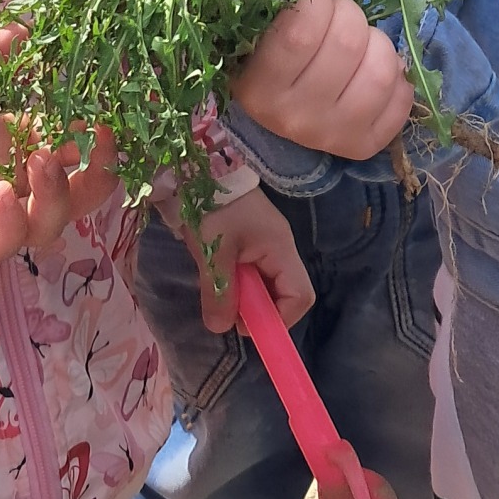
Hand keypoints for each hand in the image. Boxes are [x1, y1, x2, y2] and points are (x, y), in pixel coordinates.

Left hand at [0, 27, 119, 263]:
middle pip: (78, 192)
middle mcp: (12, 175)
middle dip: (99, 174)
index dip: (96, 133)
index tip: (108, 113)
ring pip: (50, 223)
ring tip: (40, 162)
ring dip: (59, 196)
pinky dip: (14, 224)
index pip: (74, 142)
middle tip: (100, 145)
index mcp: (16, 135)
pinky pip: (5, 244)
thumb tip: (29, 26)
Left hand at [179, 188, 315, 333]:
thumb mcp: (214, 252)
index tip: (246, 324)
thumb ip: (219, 292)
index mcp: (281, 249)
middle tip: (226, 307)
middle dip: (256, 309)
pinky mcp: (249, 242)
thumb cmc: (214, 207)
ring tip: (216, 285)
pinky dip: (234, 282)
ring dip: (241, 295)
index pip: (300, 297)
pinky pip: (250, 273)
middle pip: (283, 294)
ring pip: (264, 285)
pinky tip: (215, 273)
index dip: (278, 319)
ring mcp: (265, 245)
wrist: (198, 169)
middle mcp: (279, 249)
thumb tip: (221, 329)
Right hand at [230, 0, 412, 157]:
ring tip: (361, 45)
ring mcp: (329, 135)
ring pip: (381, 70)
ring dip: (378, 44)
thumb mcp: (262, 25)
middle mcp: (291, 116)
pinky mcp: (362, 145)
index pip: (304, 26)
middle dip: (351, 16)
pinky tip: (374, 72)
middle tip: (339, 20)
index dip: (318, 2)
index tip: (312, 4)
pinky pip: (402, 100)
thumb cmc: (271, 52)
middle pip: (350, 41)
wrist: (279, 110)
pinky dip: (397, 77)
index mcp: (257, 82)